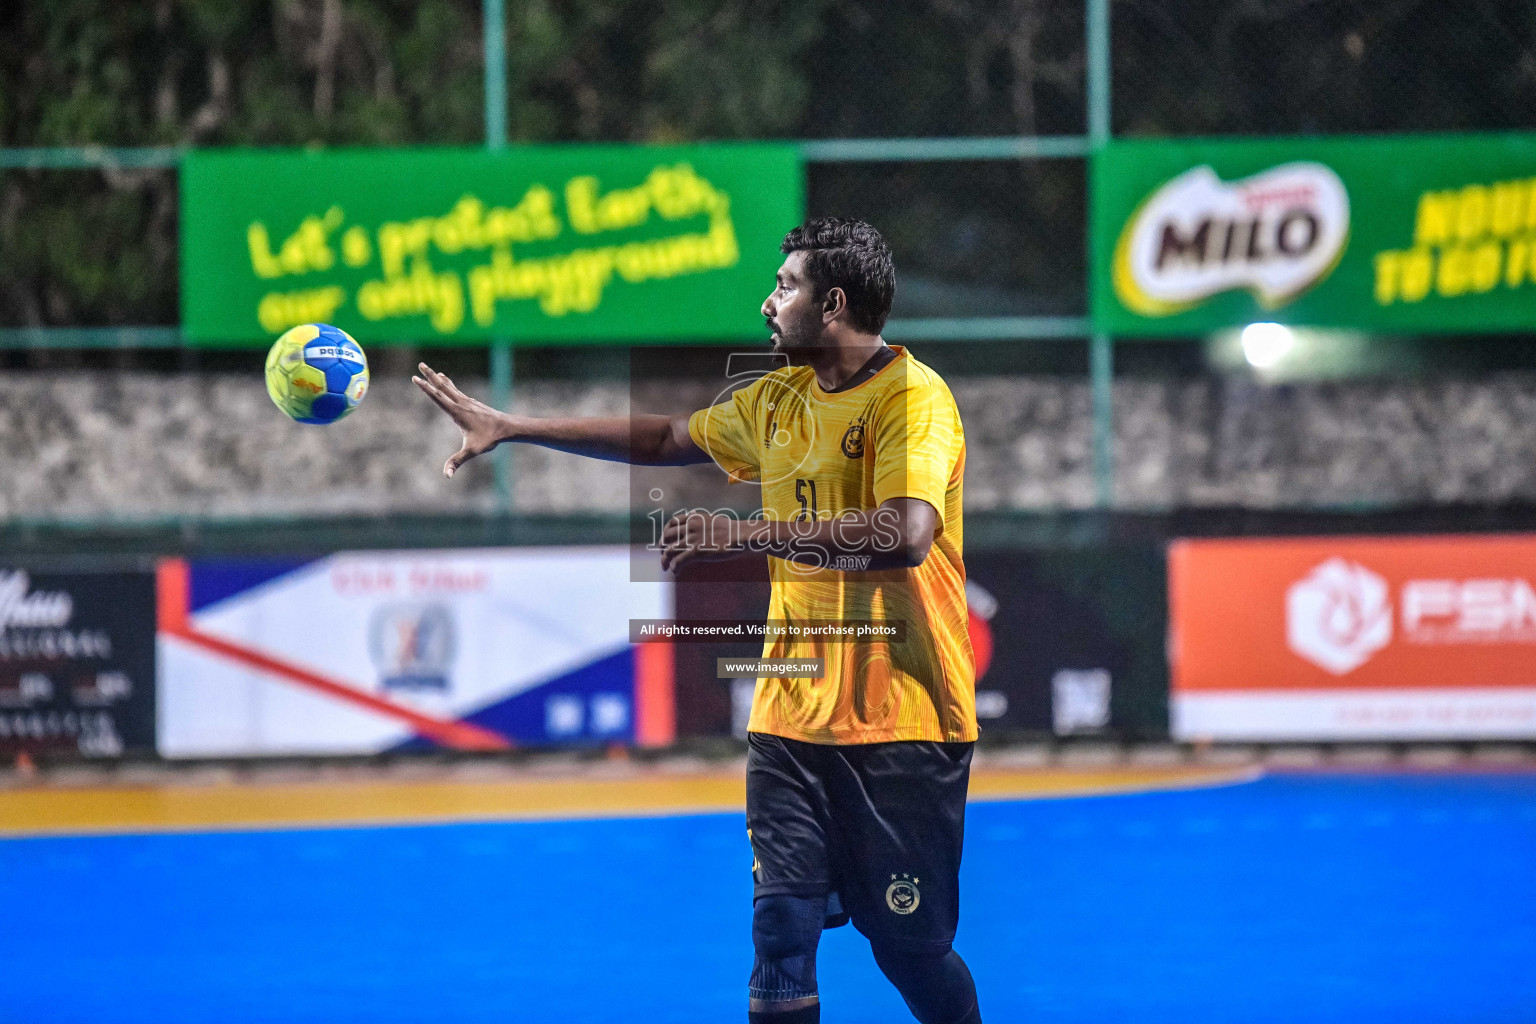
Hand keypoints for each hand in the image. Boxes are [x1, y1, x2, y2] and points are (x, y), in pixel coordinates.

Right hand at [412, 362, 511, 477]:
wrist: (507, 427)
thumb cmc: (489, 439)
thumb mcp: (472, 451)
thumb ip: (457, 461)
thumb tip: (446, 475)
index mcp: (457, 412)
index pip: (437, 397)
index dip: (425, 388)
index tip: (415, 378)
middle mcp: (461, 403)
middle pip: (442, 387)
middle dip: (430, 376)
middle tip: (420, 364)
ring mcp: (467, 402)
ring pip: (450, 387)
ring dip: (439, 379)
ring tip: (432, 370)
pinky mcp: (473, 403)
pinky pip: (457, 391)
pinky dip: (449, 385)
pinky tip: (448, 383)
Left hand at [660, 511, 747, 573]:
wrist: (739, 535)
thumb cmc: (730, 529)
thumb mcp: (711, 519)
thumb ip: (699, 519)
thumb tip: (692, 515)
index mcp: (694, 518)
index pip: (672, 522)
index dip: (665, 531)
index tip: (665, 538)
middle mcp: (690, 527)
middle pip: (667, 536)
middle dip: (663, 545)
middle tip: (663, 553)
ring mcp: (692, 540)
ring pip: (669, 550)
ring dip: (664, 560)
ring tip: (664, 566)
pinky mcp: (696, 552)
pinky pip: (678, 561)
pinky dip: (674, 567)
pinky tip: (675, 572)